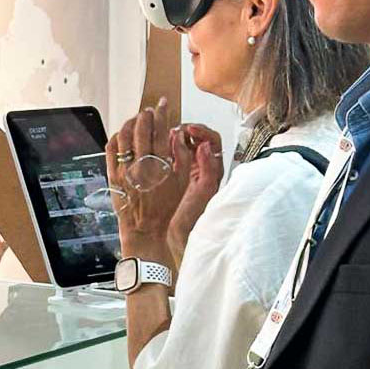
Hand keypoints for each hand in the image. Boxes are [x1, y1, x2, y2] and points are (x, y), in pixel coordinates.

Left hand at [106, 99, 185, 257]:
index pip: (161, 130)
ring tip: (135, 119)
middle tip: (148, 110)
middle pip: (142, 129)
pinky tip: (122, 134)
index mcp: (162, 164)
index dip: (161, 113)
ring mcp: (125, 170)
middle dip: (145, 115)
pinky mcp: (113, 175)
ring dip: (130, 123)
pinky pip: (111, 149)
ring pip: (125, 136)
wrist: (145, 228)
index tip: (162, 104)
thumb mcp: (183, 182)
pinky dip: (116, 137)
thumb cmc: (165, 207)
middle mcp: (143, 165)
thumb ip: (182, 156)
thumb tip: (177, 134)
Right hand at [167, 123, 224, 264]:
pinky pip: (173, 155)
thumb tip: (205, 145)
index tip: (187, 131)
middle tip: (171, 131)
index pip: (213, 140)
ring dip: (174, 138)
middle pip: (198, 138)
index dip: (201, 131)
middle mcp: (203, 168)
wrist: (177, 237)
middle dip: (186, 131)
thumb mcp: (204, 192)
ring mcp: (189, 171)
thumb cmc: (192, 217)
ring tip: (162, 138)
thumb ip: (208, 168)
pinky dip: (166, 148)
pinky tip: (157, 149)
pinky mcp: (176, 176)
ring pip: (185, 145)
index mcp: (213, 170)